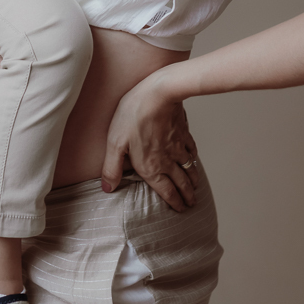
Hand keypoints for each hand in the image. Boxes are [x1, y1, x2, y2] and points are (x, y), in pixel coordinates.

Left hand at [100, 71, 198, 211]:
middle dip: (187, 196)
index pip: (165, 191)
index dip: (174, 202)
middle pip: (181, 183)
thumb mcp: (115, 143)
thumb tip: (107, 189)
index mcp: (150, 167)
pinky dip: (194, 158)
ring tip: (195, 187)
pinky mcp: (183, 132)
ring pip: (189, 168)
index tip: (180, 210)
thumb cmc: (133, 116)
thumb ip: (111, 169)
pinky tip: (194, 159)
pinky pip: (192, 150)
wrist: (159, 94)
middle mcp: (167, 161)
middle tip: (191, 204)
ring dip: (193, 180)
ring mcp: (178, 146)